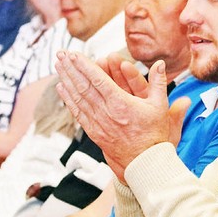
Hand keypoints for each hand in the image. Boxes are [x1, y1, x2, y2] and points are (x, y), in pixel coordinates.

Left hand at [55, 51, 181, 180]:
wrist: (144, 163)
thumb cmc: (154, 135)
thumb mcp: (160, 107)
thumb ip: (159, 83)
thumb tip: (160, 64)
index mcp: (120, 104)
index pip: (98, 80)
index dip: (84, 65)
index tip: (73, 54)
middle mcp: (106, 112)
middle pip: (83, 86)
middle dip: (70, 68)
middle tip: (60, 53)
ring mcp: (98, 123)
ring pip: (77, 98)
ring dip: (66, 79)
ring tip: (58, 65)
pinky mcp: (94, 132)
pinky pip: (77, 112)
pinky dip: (68, 98)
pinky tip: (61, 87)